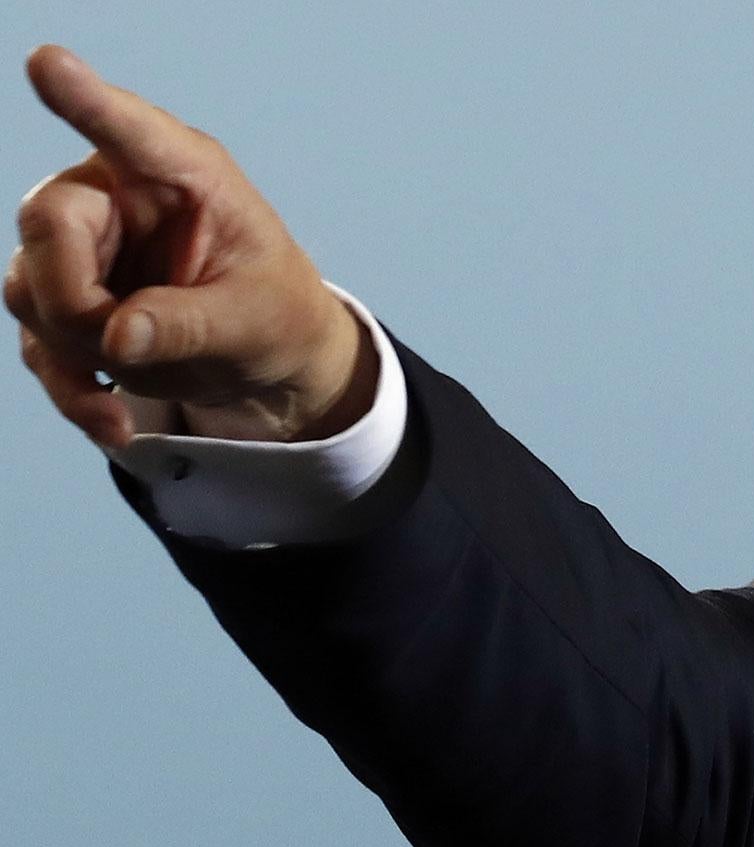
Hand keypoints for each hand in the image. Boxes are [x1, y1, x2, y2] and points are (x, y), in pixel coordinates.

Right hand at [7, 45, 373, 448]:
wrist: (268, 365)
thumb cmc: (275, 315)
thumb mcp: (257, 323)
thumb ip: (192, 325)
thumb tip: (117, 338)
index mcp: (181, 174)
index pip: (125, 129)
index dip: (83, 98)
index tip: (48, 64)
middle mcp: (116, 196)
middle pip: (48, 225)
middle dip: (75, 298)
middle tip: (122, 347)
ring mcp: (82, 248)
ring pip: (29, 288)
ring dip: (77, 352)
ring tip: (144, 388)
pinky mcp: (64, 302)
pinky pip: (38, 342)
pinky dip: (73, 391)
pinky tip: (115, 425)